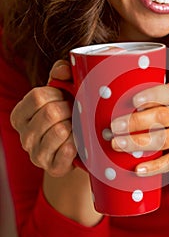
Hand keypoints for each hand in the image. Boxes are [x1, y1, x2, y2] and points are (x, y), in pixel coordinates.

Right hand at [10, 60, 76, 175]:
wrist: (76, 150)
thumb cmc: (67, 117)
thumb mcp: (60, 94)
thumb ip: (59, 76)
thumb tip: (65, 68)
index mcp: (20, 116)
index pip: (37, 97)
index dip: (57, 94)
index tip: (65, 97)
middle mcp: (24, 136)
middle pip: (50, 113)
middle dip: (69, 110)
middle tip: (76, 112)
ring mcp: (36, 154)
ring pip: (61, 131)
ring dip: (75, 126)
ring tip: (78, 126)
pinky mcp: (52, 168)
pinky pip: (68, 149)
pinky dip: (78, 142)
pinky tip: (79, 141)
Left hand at [111, 83, 168, 175]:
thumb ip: (160, 98)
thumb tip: (126, 102)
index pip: (167, 93)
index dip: (151, 96)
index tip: (134, 101)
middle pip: (161, 118)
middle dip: (135, 122)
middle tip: (114, 127)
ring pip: (162, 140)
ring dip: (138, 142)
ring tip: (117, 144)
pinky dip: (154, 166)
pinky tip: (138, 169)